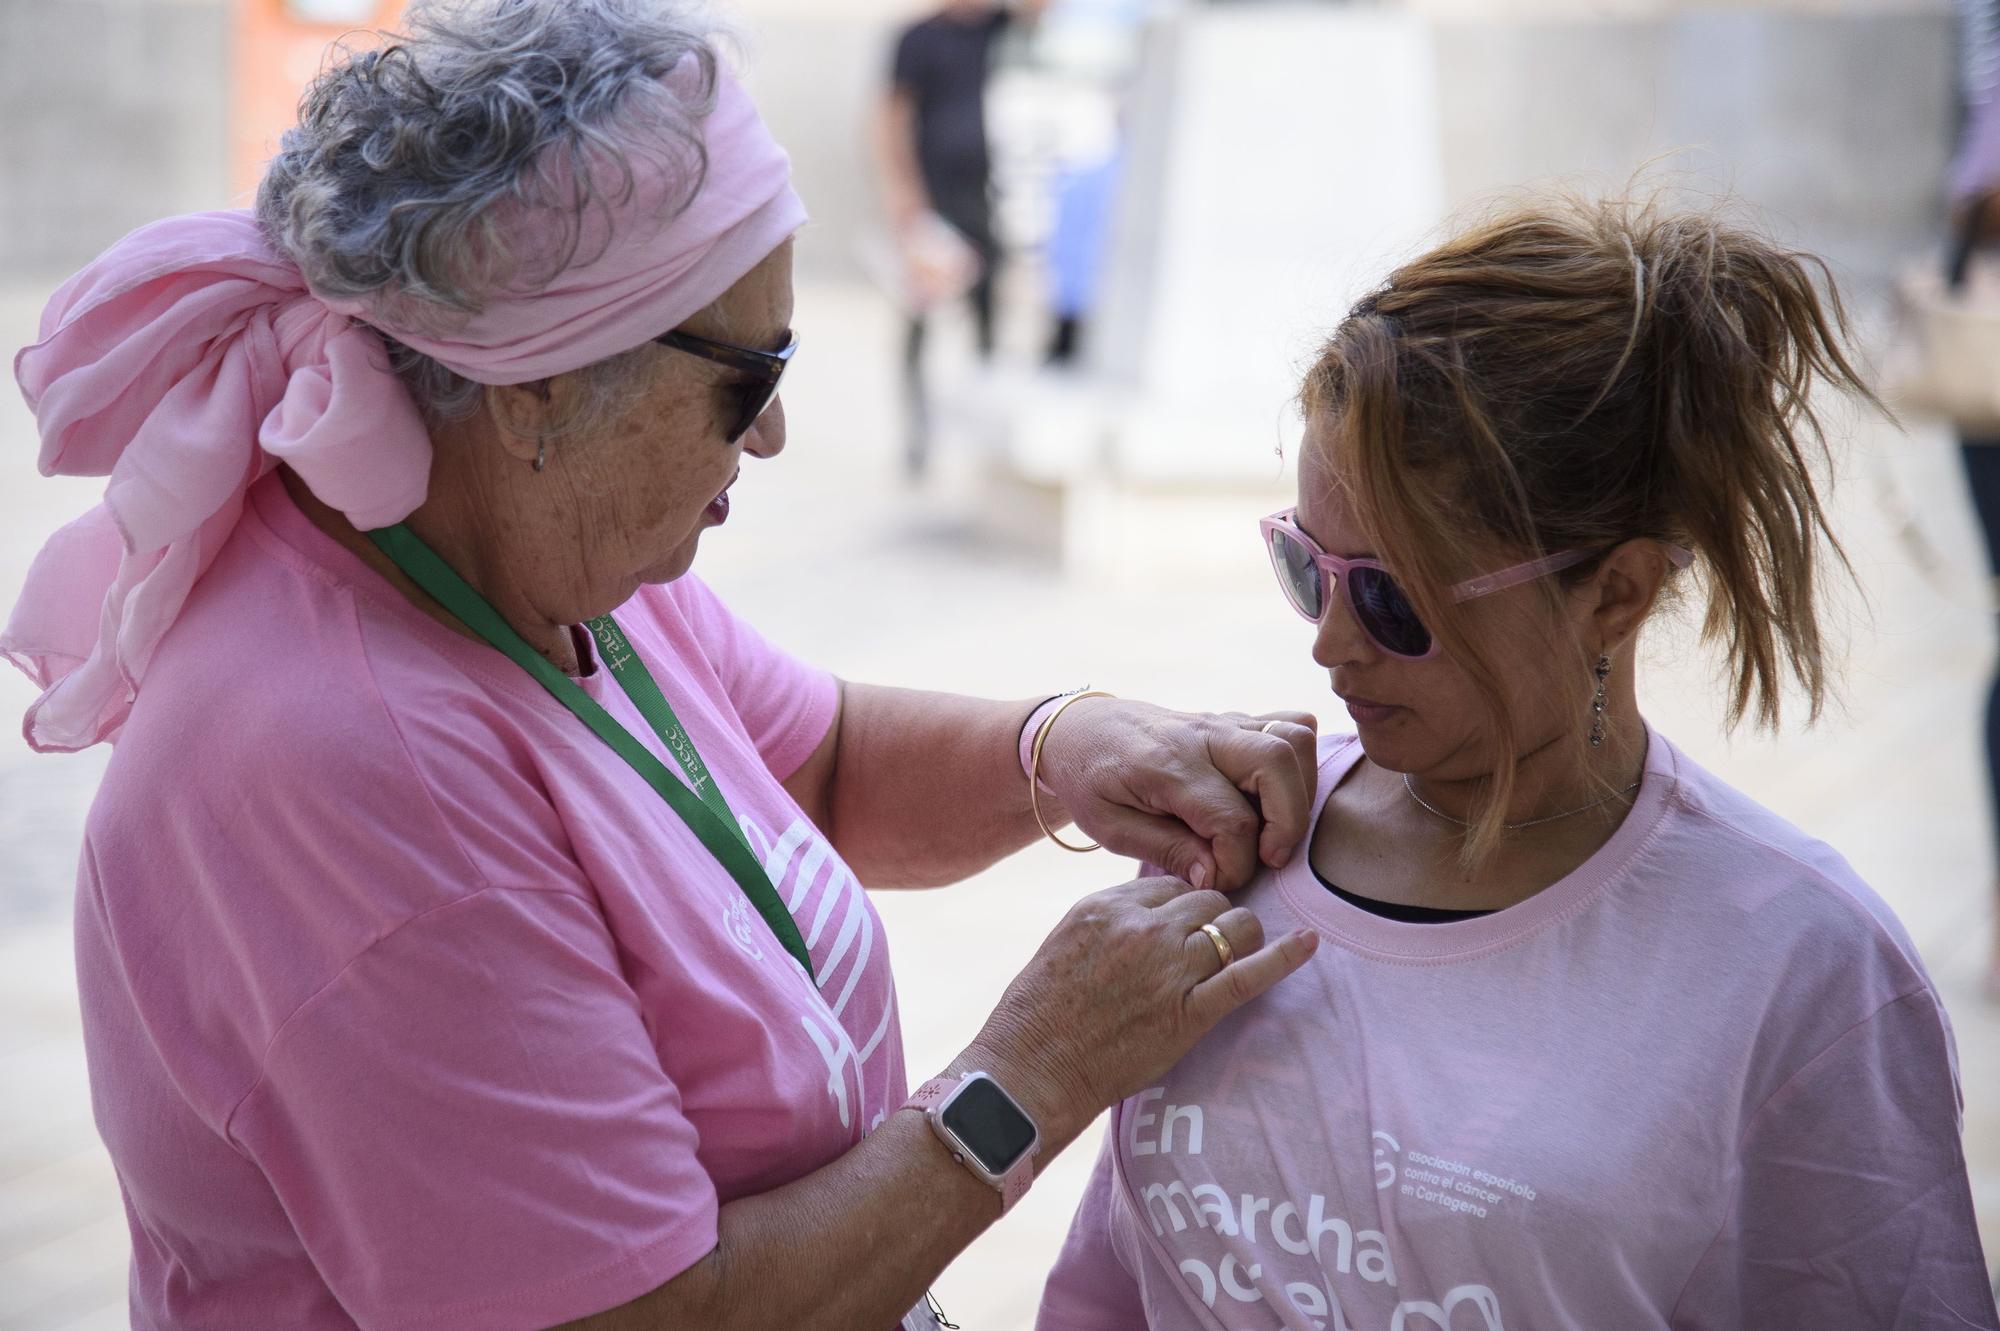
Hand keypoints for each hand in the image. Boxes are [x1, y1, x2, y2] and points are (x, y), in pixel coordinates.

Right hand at [963, 875, 1318, 1145]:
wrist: (1030, 1071)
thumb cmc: (1040, 1012)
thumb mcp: (1066, 940)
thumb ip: (1112, 919)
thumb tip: (1152, 909)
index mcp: (1107, 906)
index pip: (1170, 883)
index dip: (1180, 906)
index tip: (1180, 928)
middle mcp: (1142, 928)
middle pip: (1207, 899)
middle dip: (1211, 920)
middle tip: (1202, 952)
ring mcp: (1169, 969)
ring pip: (1233, 926)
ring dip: (1237, 938)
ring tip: (1229, 959)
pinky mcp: (1189, 1013)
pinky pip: (1248, 975)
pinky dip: (1284, 957)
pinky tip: (1309, 943)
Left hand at [1036, 699, 1317, 889]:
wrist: (1078, 730)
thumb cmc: (1090, 781)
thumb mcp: (1110, 828)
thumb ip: (1166, 851)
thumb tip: (1217, 876)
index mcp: (1165, 764)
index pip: (1230, 818)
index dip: (1237, 863)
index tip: (1219, 883)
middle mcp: (1201, 735)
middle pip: (1276, 761)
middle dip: (1287, 821)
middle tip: (1268, 859)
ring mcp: (1223, 722)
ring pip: (1293, 738)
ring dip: (1299, 790)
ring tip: (1274, 829)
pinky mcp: (1235, 720)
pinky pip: (1289, 724)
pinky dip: (1300, 759)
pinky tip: (1278, 794)